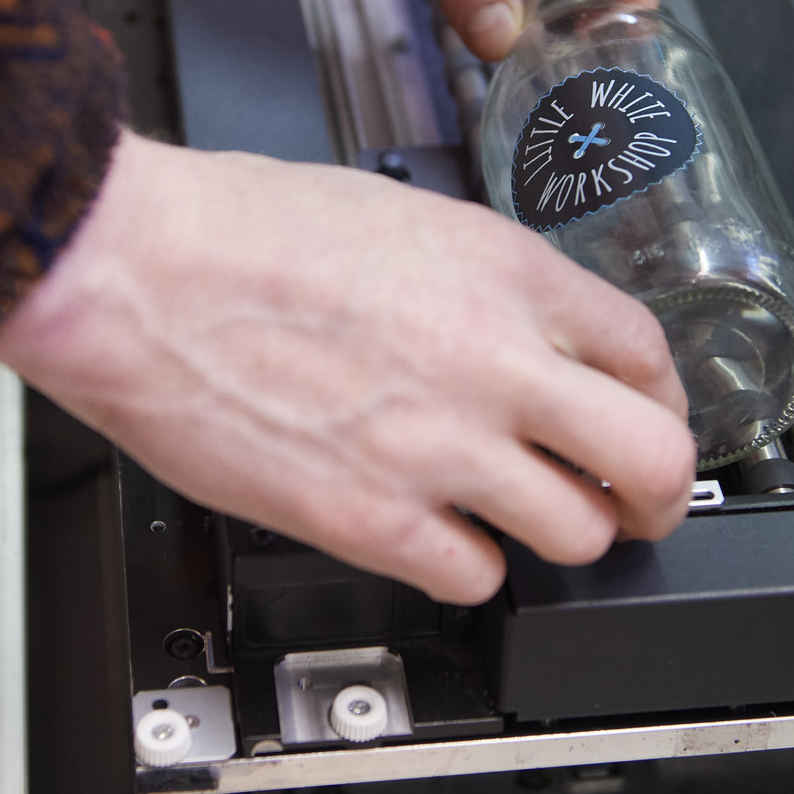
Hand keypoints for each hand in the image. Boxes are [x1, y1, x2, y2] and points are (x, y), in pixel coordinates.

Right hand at [0, 135, 695, 603]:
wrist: (132, 270)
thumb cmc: (233, 229)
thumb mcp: (399, 216)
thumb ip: (479, 283)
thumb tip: (517, 333)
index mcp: (504, 272)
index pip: (647, 354)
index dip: (661, 400)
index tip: (643, 418)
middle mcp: (494, 362)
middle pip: (655, 460)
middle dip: (661, 496)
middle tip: (637, 506)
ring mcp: (440, 448)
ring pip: (578, 534)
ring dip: (560, 534)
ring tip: (522, 521)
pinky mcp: (372, 519)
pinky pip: (475, 577)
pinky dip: (466, 566)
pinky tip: (435, 535)